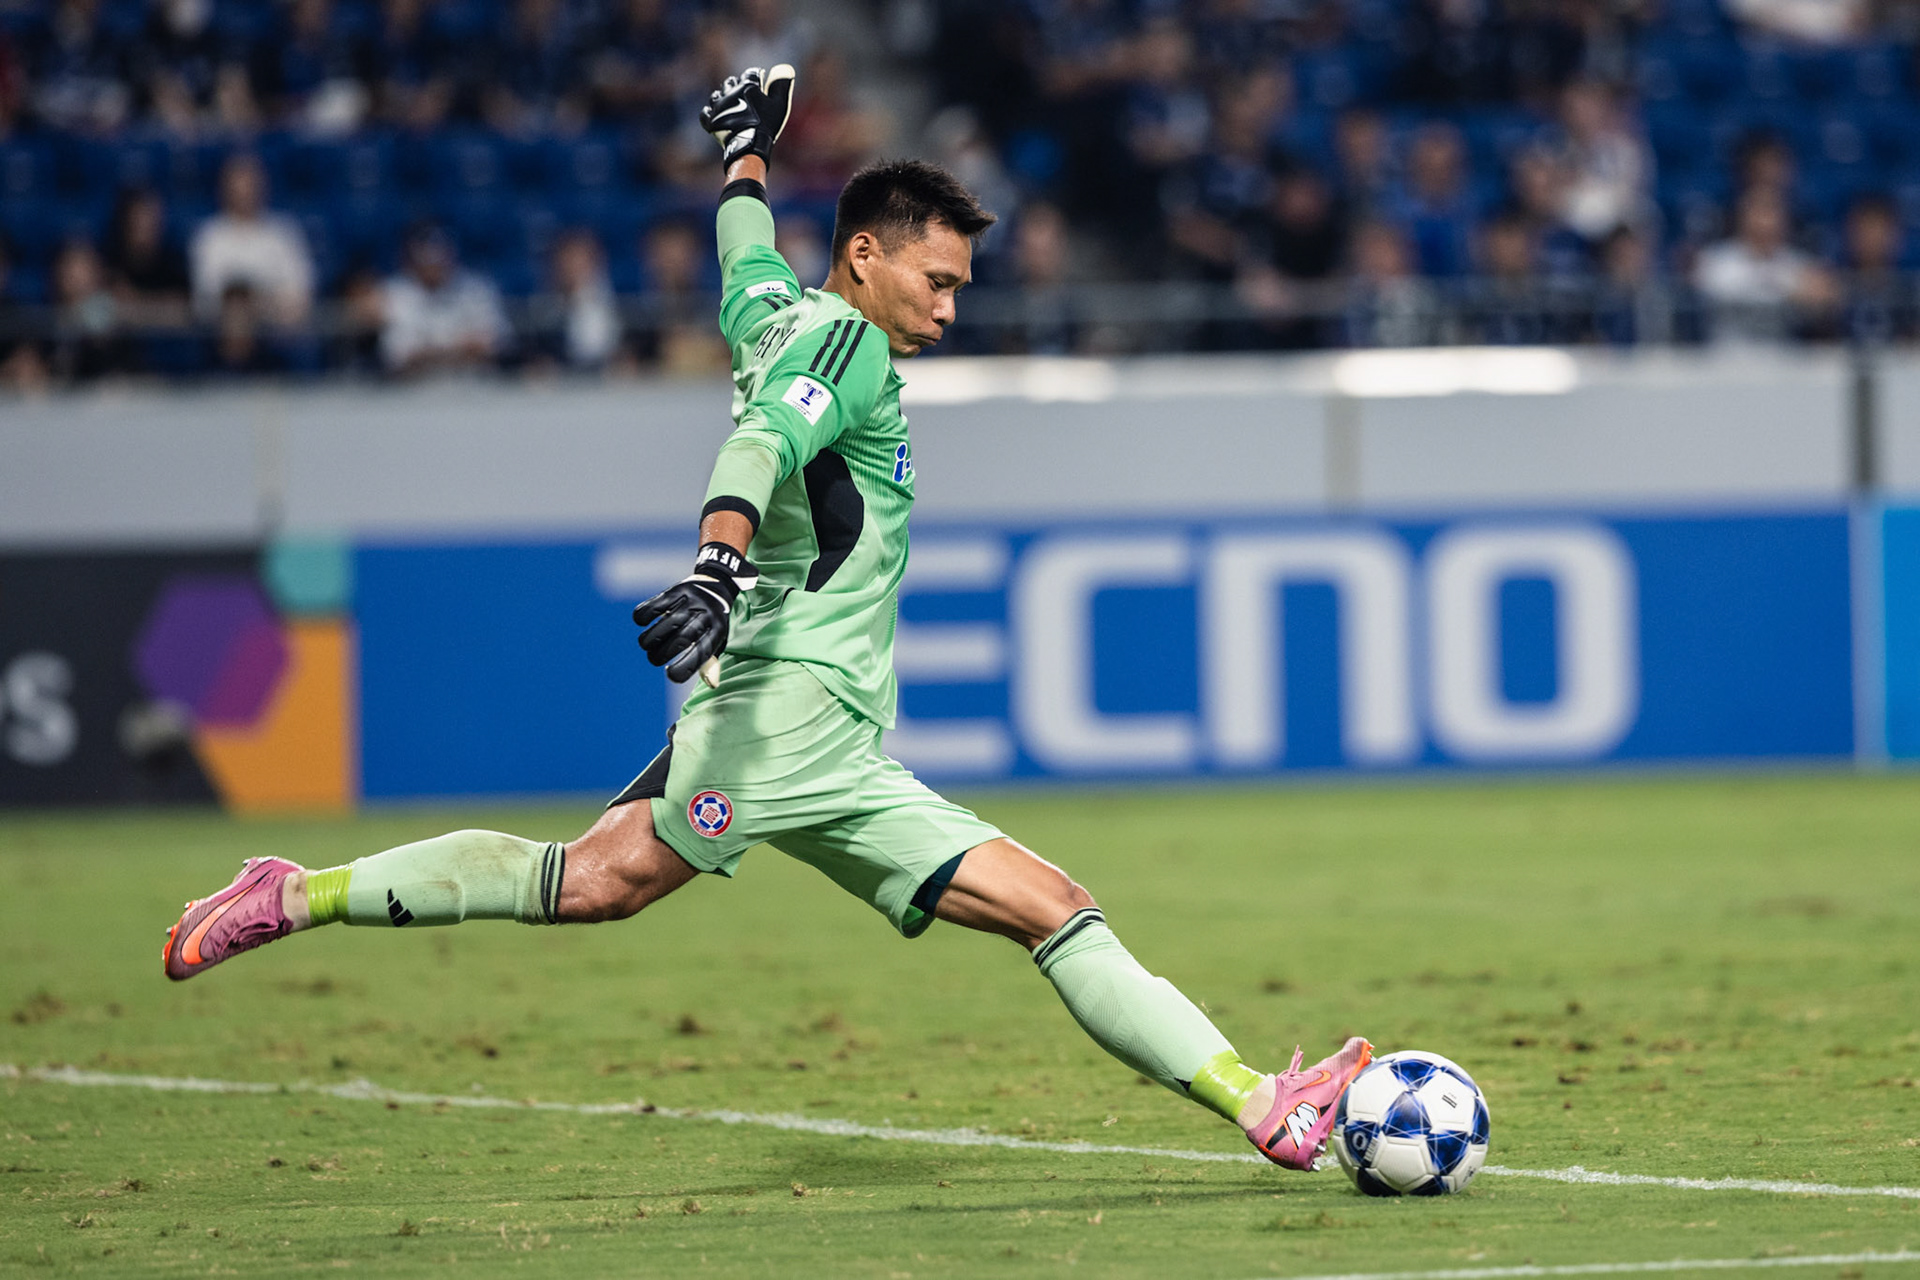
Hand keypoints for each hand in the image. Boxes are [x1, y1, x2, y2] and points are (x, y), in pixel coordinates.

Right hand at [633, 543, 757, 682]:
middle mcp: (706, 616)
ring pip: (665, 624)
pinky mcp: (677, 591)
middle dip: (660, 655)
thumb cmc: (713, 621)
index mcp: (718, 632)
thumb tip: (712, 684)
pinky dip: (643, 617)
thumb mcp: (717, 640)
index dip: (683, 668)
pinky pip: (654, 606)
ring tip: (647, 645)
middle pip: (680, 641)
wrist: (718, 584)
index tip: (670, 675)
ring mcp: (691, 602)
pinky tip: (643, 623)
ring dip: (649, 640)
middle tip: (654, 659)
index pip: (701, 655)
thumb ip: (710, 662)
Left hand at [700, 64, 795, 170]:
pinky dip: (709, 112)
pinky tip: (714, 113)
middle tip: (743, 93)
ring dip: (722, 97)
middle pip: (730, 82)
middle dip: (736, 85)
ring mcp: (718, 106)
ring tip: (728, 103)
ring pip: (716, 95)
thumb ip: (781, 85)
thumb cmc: (767, 124)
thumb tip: (785, 68)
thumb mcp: (780, 104)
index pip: (750, 73)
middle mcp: (729, 92)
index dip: (756, 76)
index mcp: (746, 86)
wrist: (750, 144)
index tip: (760, 82)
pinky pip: (705, 112)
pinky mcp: (711, 121)